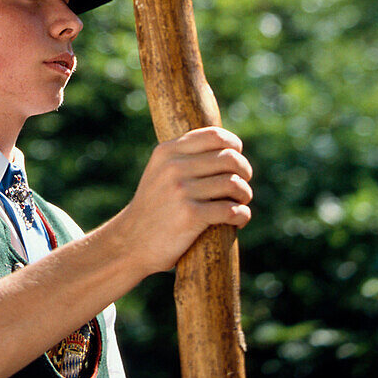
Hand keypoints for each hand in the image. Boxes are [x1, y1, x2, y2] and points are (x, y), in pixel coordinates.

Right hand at [122, 127, 252, 277]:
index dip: (233, 144)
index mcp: (167, 151)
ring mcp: (181, 190)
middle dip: (245, 171)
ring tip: (241, 202)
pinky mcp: (191, 216)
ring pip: (234, 183)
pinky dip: (243, 215)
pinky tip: (240, 219)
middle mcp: (174, 166)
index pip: (214, 135)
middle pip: (229, 158)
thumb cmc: (154, 206)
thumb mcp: (160, 171)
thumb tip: (226, 147)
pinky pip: (231, 210)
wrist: (132, 242)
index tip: (238, 157)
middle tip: (242, 186)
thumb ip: (184, 157)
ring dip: (245, 194)